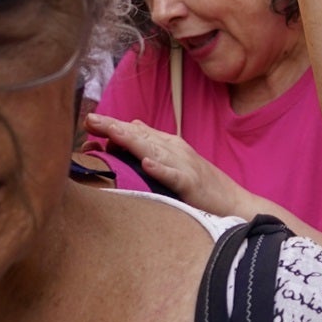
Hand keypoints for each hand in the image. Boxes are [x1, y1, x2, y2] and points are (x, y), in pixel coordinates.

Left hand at [84, 112, 253, 216]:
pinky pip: (173, 175)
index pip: (136, 131)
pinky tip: (146, 163)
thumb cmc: (201, 184)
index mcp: (167, 145)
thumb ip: (153, 144)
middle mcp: (174, 149)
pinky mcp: (191, 184)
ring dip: (130, 140)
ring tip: (110, 132)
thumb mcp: (175, 160)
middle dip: (114, 127)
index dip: (113, 126)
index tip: (88, 121)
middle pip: (140, 135)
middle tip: (89, 119)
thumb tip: (133, 125)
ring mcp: (183, 165)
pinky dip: (160, 168)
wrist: (232, 201)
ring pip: (153, 150)